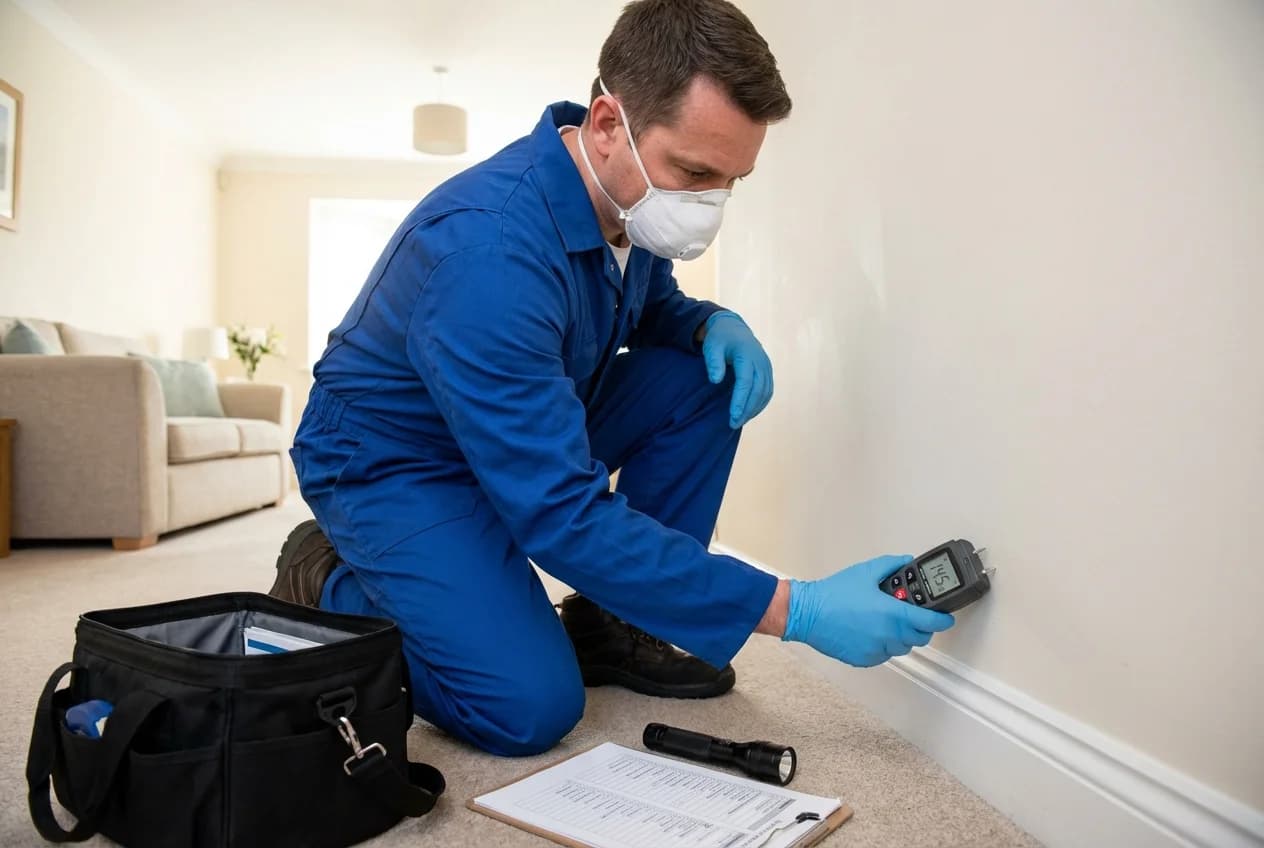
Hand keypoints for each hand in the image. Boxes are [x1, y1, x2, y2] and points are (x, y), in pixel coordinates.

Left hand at [701, 311, 773, 428]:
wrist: (734, 329)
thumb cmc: (720, 339)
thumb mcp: (712, 346)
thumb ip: (713, 362)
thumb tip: (716, 380)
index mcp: (746, 354)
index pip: (745, 381)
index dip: (740, 400)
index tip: (733, 415)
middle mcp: (760, 361)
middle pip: (757, 390)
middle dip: (746, 409)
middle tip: (733, 424)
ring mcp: (766, 367)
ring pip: (765, 392)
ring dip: (754, 409)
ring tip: (739, 421)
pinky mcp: (767, 372)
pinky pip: (768, 391)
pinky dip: (760, 404)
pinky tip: (749, 413)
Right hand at [782, 556, 955, 666]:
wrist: (807, 613)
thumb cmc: (832, 594)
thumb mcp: (865, 572)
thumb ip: (891, 565)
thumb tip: (906, 561)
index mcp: (892, 614)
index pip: (930, 622)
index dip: (942, 620)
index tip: (946, 617)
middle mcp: (888, 634)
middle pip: (920, 638)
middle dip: (921, 627)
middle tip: (913, 616)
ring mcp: (876, 649)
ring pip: (902, 647)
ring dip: (902, 636)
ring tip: (886, 622)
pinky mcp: (865, 659)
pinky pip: (884, 655)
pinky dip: (884, 645)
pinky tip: (871, 631)